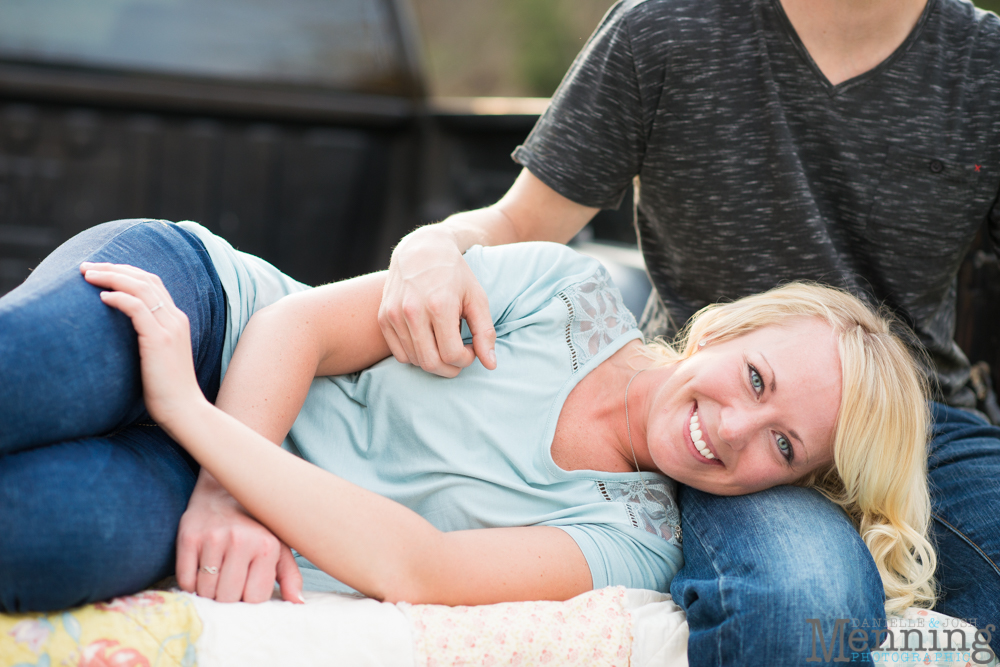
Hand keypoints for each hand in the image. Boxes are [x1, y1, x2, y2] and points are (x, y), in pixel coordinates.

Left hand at [81, 262, 203, 426]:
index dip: (125, 272)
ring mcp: (169, 328)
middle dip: (114, 268)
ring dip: (111, 277)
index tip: (100, 271)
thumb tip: (121, 331)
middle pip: (145, 279)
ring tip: (88, 276)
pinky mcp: (159, 340)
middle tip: (87, 267)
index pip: (152, 283)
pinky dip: (118, 297)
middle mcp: (176, 318)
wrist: (184, 409)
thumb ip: (147, 337)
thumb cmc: (167, 389)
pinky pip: (136, 308)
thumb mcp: (158, 357)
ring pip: (140, 288)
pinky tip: (102, 297)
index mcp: (177, 320)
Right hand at [176, 475, 303, 603]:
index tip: (248, 590)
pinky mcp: (189, 538)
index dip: (250, 600)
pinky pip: (186, 580)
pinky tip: (201, 571)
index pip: (255, 597)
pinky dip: (192, 584)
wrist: (224, 490)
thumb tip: (297, 604)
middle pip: (228, 597)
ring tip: (217, 576)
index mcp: (266, 545)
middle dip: (229, 599)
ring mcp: (213, 538)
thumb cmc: (256, 524)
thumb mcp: (279, 546)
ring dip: (210, 592)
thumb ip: (290, 576)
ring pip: (206, 591)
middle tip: (230, 585)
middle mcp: (240, 541)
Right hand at [379, 227, 496, 377]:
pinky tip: (428, 341)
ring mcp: (394, 314)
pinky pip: (399, 353)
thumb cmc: (455, 274)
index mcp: (439, 306)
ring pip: (414, 361)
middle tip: (459, 355)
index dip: (466, 360)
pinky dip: (415, 355)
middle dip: (450, 368)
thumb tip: (491, 366)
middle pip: (431, 363)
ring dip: (433, 361)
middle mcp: (412, 311)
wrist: (422, 249)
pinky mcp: (384, 317)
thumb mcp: (477, 298)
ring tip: (444, 343)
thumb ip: (485, 333)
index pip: (452, 355)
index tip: (471, 349)